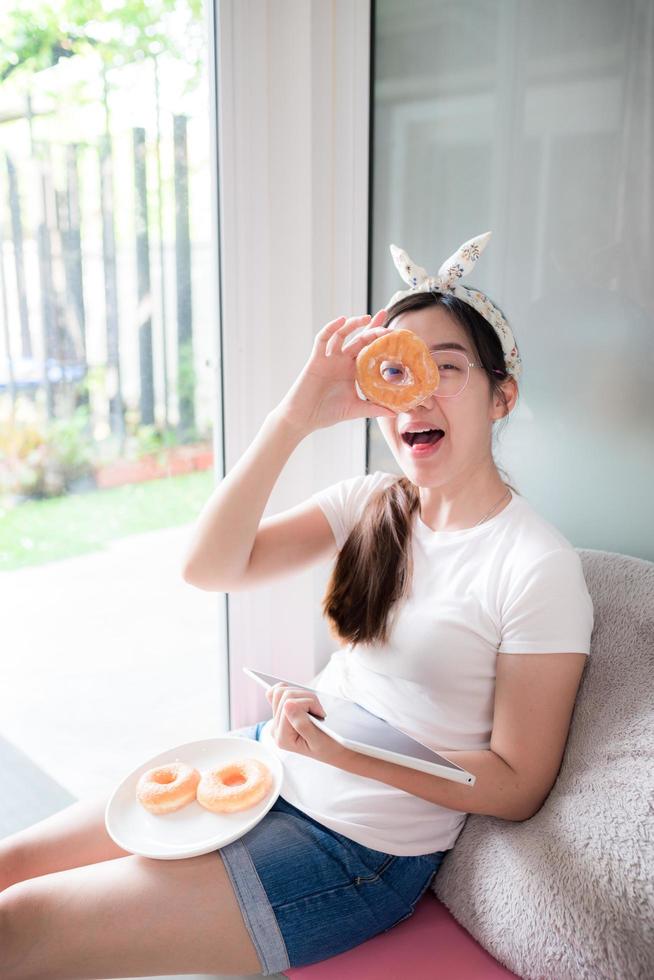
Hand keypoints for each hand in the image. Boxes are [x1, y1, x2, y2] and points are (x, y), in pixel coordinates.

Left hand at [265, 683, 347, 767]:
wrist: (331, 750)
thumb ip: (302, 724)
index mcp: (283, 737)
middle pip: (282, 695)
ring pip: (280, 691)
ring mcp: (276, 720)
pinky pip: (276, 693)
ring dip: (301, 695)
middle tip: (317, 711)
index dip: (308, 703)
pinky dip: (292, 692)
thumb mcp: (318, 738)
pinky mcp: (280, 713)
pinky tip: (302, 701)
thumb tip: (288, 705)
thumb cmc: (328, 747)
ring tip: (313, 708)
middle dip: (305, 698)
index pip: (288, 704)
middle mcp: (275, 729)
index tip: (320, 713)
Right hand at [274, 311, 397, 434]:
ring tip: (367, 317)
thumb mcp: (355, 409)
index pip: (370, 350)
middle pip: (359, 338)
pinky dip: (331, 328)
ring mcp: (329, 358)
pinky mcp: (316, 359)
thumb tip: (395, 413)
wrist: (304, 418)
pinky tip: (341, 320)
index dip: (380, 339)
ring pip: (342, 334)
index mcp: (353, 370)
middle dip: (371, 326)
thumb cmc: (327, 413)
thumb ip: (373, 409)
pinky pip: (322, 339)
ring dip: (353, 324)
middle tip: (384, 314)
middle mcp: (342, 361)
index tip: (396, 331)